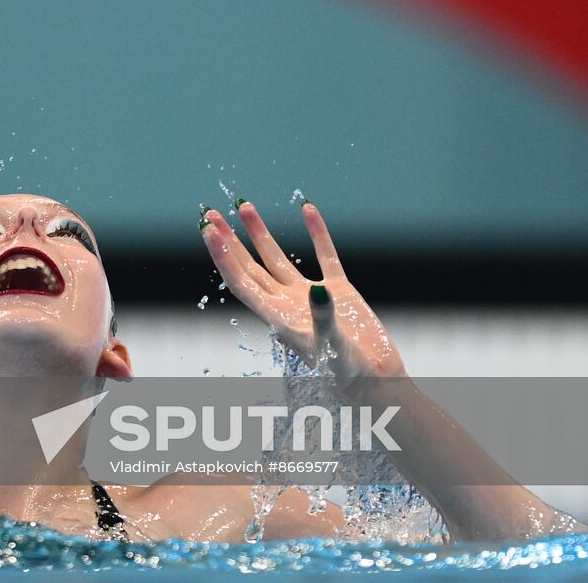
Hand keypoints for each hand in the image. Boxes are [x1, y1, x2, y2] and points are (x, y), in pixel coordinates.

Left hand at [199, 200, 405, 388]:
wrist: (378, 381)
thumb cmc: (347, 373)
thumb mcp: (331, 347)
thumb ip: (322, 317)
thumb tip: (315, 289)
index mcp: (276, 317)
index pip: (240, 281)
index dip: (223, 257)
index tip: (210, 231)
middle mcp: (287, 304)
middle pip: (248, 266)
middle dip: (230, 241)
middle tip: (210, 214)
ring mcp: (310, 296)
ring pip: (277, 258)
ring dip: (260, 233)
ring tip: (243, 206)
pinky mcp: (339, 291)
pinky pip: (324, 255)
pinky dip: (317, 232)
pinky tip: (307, 208)